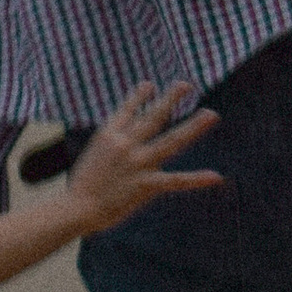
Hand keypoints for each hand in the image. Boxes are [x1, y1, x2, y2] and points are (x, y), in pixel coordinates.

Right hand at [59, 84, 220, 232]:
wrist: (76, 207)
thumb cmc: (80, 187)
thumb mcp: (93, 157)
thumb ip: (110, 146)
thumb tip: (123, 137)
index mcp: (108, 135)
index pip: (127, 110)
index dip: (139, 97)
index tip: (150, 85)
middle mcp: (126, 144)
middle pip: (153, 117)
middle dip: (170, 100)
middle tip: (186, 84)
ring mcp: (138, 163)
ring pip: (171, 141)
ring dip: (193, 127)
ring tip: (211, 114)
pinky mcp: (146, 185)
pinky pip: (176, 180)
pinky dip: (196, 179)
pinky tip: (216, 176)